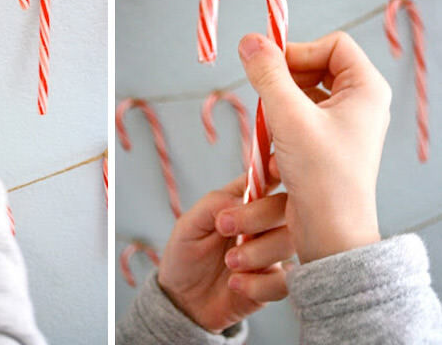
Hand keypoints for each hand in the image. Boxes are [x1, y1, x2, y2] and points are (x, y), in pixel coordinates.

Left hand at [157, 174, 293, 332]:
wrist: (183, 302)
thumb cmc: (185, 256)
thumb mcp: (188, 225)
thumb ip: (213, 205)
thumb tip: (243, 201)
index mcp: (244, 201)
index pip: (270, 176)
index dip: (278, 168)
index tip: (274, 169)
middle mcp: (264, 224)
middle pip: (287, 207)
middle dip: (259, 216)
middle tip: (225, 228)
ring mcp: (272, 253)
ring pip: (289, 242)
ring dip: (257, 252)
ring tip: (230, 262)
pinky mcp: (275, 283)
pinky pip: (285, 281)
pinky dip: (258, 284)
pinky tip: (235, 285)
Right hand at [238, 31, 388, 263]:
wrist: (330, 232)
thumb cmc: (322, 176)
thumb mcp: (288, 117)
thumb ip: (267, 74)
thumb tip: (250, 40)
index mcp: (366, 89)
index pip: (332, 44)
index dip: (298, 50)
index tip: (269, 68)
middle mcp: (359, 103)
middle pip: (316, 66)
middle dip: (285, 80)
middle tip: (266, 99)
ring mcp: (344, 125)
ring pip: (303, 94)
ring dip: (279, 105)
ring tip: (271, 128)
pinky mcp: (327, 144)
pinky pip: (300, 118)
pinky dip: (281, 126)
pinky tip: (274, 146)